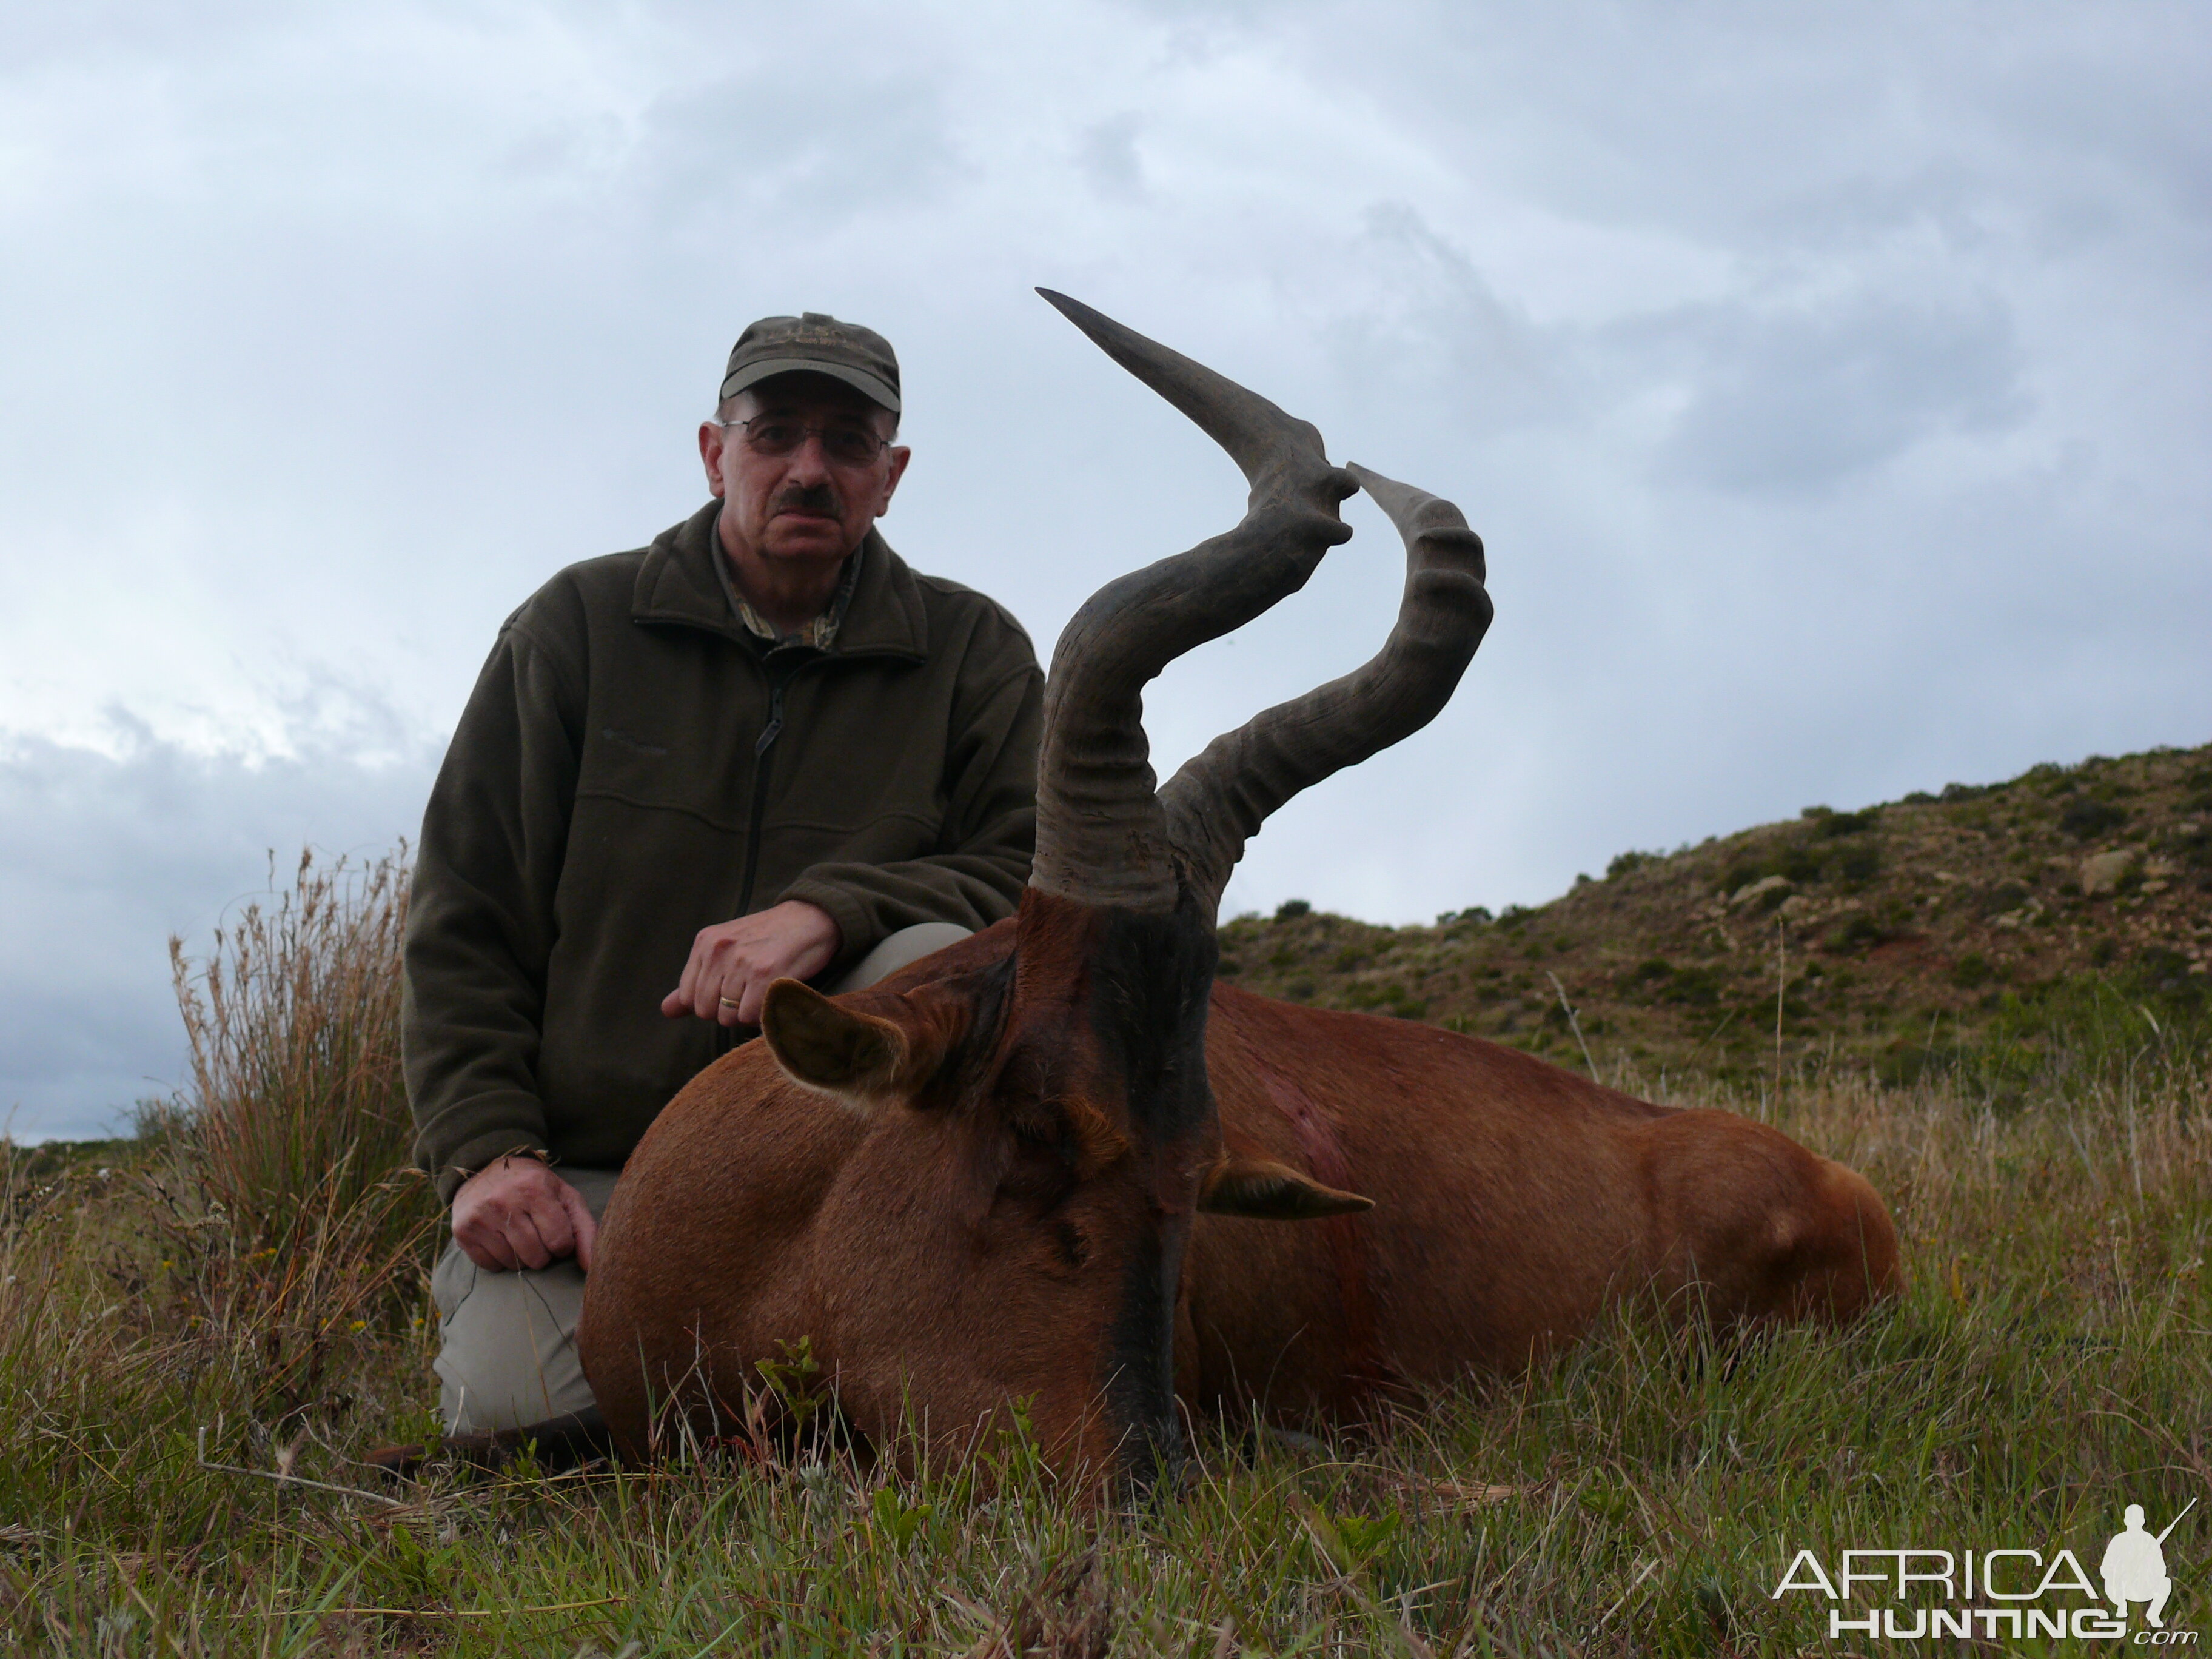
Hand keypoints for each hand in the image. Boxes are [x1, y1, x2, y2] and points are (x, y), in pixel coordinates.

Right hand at [451, 1156, 596, 1272]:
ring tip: (519, 1233)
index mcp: (534, 1189)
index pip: (560, 1241)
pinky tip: (500, 1238)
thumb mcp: (564, 1197)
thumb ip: (585, 1230)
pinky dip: (500, 1259)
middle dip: (543, 1252)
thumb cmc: (534, 1186)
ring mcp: (480, 1218)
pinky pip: (491, 1267)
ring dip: (522, 1257)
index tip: (557, 1232)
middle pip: (537, 1257)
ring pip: (514, 1265)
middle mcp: (503, 1201)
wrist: (486, 1168)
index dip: (563, 1243)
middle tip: (537, 1233)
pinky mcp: (463, 1232)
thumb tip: (594, 1268)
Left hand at [661, 899, 840, 1026]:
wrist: (812, 918)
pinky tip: (774, 995)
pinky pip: (751, 1016)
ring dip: (748, 1014)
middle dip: (728, 1011)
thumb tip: (666, 1010)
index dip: (711, 1002)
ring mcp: (741, 961)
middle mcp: (719, 949)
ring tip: (764, 991)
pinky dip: (763, 1015)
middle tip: (751, 992)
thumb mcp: (726, 951)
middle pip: (706, 1010)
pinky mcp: (765, 973)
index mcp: (705, 942)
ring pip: (729, 1016)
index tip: (733, 990)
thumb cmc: (769, 939)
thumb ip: (695, 981)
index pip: (688, 997)